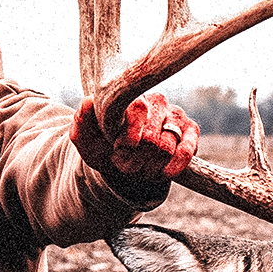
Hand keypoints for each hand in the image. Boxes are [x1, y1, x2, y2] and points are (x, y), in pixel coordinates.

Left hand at [69, 93, 197, 191]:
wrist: (122, 159)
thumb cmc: (103, 145)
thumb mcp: (86, 138)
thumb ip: (82, 121)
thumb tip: (88, 101)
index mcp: (131, 97)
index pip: (137, 112)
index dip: (126, 141)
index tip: (117, 151)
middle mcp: (156, 101)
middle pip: (151, 139)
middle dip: (135, 160)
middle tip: (125, 166)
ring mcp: (175, 115)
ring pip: (167, 147)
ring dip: (150, 168)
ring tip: (140, 170)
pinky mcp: (191, 130)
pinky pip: (187, 150)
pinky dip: (174, 167)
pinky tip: (161, 174)